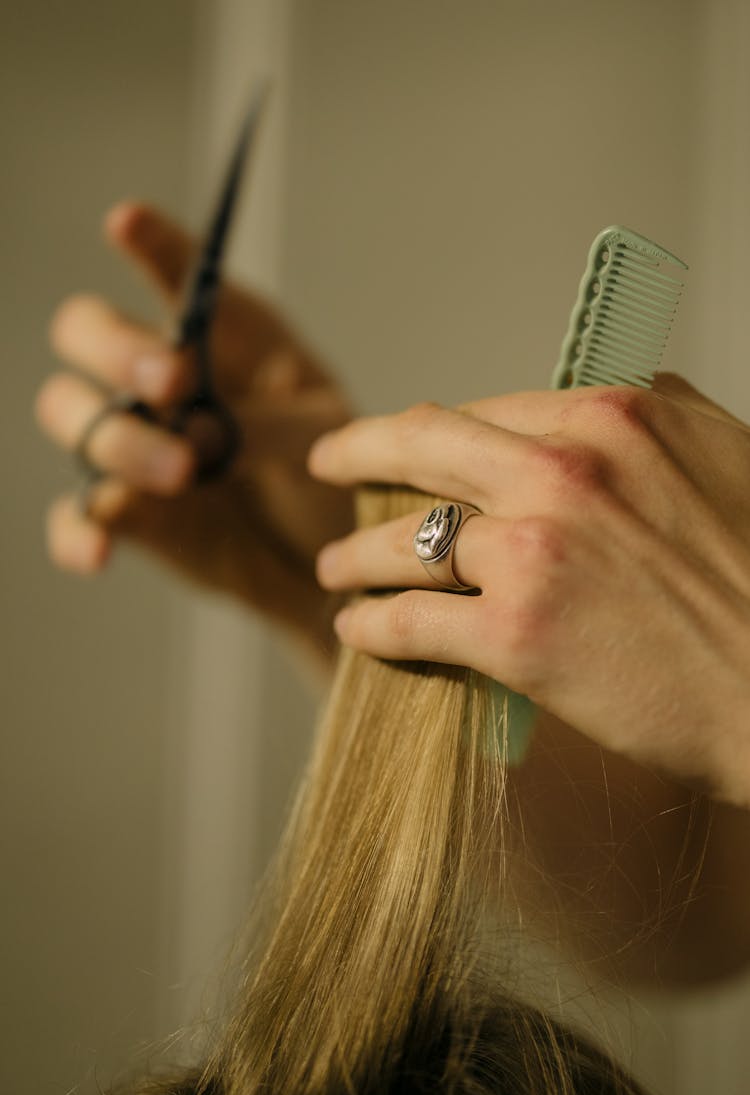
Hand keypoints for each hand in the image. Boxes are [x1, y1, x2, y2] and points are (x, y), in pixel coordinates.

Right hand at [36, 202, 352, 653]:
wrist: (330, 566)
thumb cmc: (334, 480)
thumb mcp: (326, 442)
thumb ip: (270, 427)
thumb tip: (193, 433)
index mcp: (224, 337)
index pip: (176, 273)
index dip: (149, 243)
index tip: (126, 222)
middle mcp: (164, 381)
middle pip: (88, 330)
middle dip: (118, 348)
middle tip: (174, 381)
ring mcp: (135, 443)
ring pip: (73, 413)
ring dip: (118, 439)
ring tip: (185, 473)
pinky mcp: (126, 513)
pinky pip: (76, 515)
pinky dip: (79, 532)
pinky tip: (101, 550)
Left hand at [308, 375, 749, 805]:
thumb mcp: (721, 457)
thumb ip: (652, 420)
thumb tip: (597, 404)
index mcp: (615, 420)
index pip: (488, 410)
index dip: (437, 430)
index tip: (408, 443)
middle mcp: (564, 473)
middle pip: (422, 446)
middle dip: (358, 452)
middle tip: (329, 464)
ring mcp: (535, 552)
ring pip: (407, 539)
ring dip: (355, 553)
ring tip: (335, 567)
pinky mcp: (518, 636)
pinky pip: (411, 619)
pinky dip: (371, 623)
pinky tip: (357, 627)